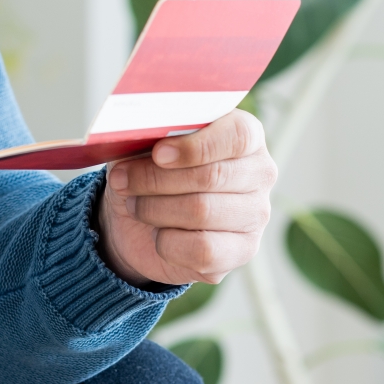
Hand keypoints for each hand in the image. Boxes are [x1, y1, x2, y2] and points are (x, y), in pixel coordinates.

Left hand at [95, 110, 275, 287]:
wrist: (139, 222)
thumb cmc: (149, 169)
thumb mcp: (144, 143)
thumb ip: (151, 132)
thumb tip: (138, 132)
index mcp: (245, 134)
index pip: (237, 135)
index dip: (195, 146)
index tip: (158, 154)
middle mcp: (259, 173)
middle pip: (212, 176)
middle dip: (156, 179)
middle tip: (123, 180)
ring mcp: (256, 215)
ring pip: (202, 212)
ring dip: (154, 209)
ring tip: (135, 204)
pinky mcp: (243, 251)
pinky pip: (203, 250)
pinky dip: (167, 242)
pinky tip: (158, 233)